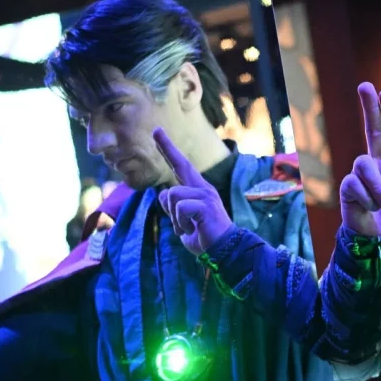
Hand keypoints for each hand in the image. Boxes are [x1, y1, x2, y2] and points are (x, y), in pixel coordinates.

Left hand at [153, 128, 232, 256]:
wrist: (224, 250)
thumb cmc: (204, 238)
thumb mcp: (183, 222)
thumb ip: (174, 208)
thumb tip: (165, 195)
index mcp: (198, 190)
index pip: (180, 166)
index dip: (169, 150)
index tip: (158, 133)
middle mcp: (202, 188)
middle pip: (180, 165)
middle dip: (167, 147)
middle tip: (156, 130)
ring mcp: (205, 195)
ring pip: (172, 195)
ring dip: (174, 217)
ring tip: (187, 227)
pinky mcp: (205, 205)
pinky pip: (180, 209)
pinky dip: (180, 224)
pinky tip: (192, 230)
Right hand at [340, 83, 380, 238]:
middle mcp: (378, 164)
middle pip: (372, 130)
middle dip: (369, 108)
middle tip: (365, 86)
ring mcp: (361, 175)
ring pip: (364, 164)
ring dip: (376, 185)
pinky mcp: (349, 188)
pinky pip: (355, 184)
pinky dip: (368, 198)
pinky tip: (372, 209)